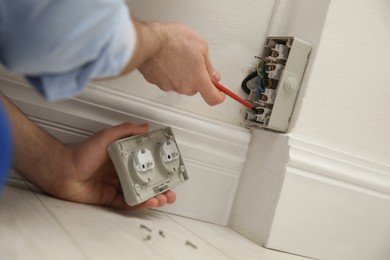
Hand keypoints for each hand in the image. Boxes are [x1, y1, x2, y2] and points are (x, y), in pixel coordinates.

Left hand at [49, 123, 175, 209]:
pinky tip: (148, 202)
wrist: (61, 171)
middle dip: (160, 185)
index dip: (159, 166)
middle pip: (146, 180)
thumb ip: (126, 130)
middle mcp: (121, 171)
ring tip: (163, 197)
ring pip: (140, 192)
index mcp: (122, 157)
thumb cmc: (80, 153)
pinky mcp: (110, 198)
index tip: (170, 168)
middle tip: (171, 188)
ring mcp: (116, 185)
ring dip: (153, 196)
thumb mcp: (106, 136)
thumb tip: (144, 126)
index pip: (145, 162)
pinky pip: (128, 202)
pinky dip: (140, 203)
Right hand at [123, 20, 225, 105]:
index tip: (220, 92)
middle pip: (195, 88)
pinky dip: (169, 72)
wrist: (149, 41)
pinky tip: (167, 59)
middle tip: (194, 62)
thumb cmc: (172, 40)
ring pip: (180, 84)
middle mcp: (184, 87)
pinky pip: (167, 80)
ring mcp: (169, 86)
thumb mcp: (201, 46)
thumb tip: (213, 74)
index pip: (213, 98)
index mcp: (198, 80)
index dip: (219, 96)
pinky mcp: (157, 83)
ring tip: (178, 55)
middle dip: (197, 77)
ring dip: (182, 73)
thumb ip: (209, 65)